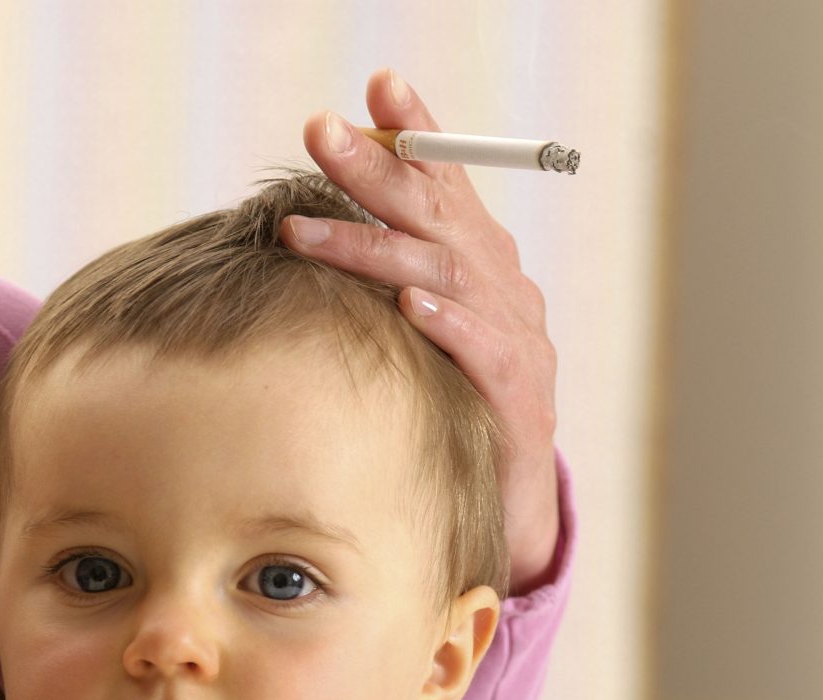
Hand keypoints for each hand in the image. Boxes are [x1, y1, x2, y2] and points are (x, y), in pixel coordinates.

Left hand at [280, 68, 559, 594]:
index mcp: (478, 259)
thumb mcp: (421, 324)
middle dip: (375, 169)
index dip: (418, 132)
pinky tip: (412, 302)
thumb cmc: (452, 396)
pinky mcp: (518, 396)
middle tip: (318, 130)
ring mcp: (516, 337)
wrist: (509, 493)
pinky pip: (484, 350)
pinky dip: (451, 322)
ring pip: (446, 275)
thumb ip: (387, 271)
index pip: (447, 181)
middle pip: (436, 214)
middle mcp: (502, 284)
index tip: (379, 84)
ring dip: (375, 245)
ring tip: (307, 227)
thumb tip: (305, 215)